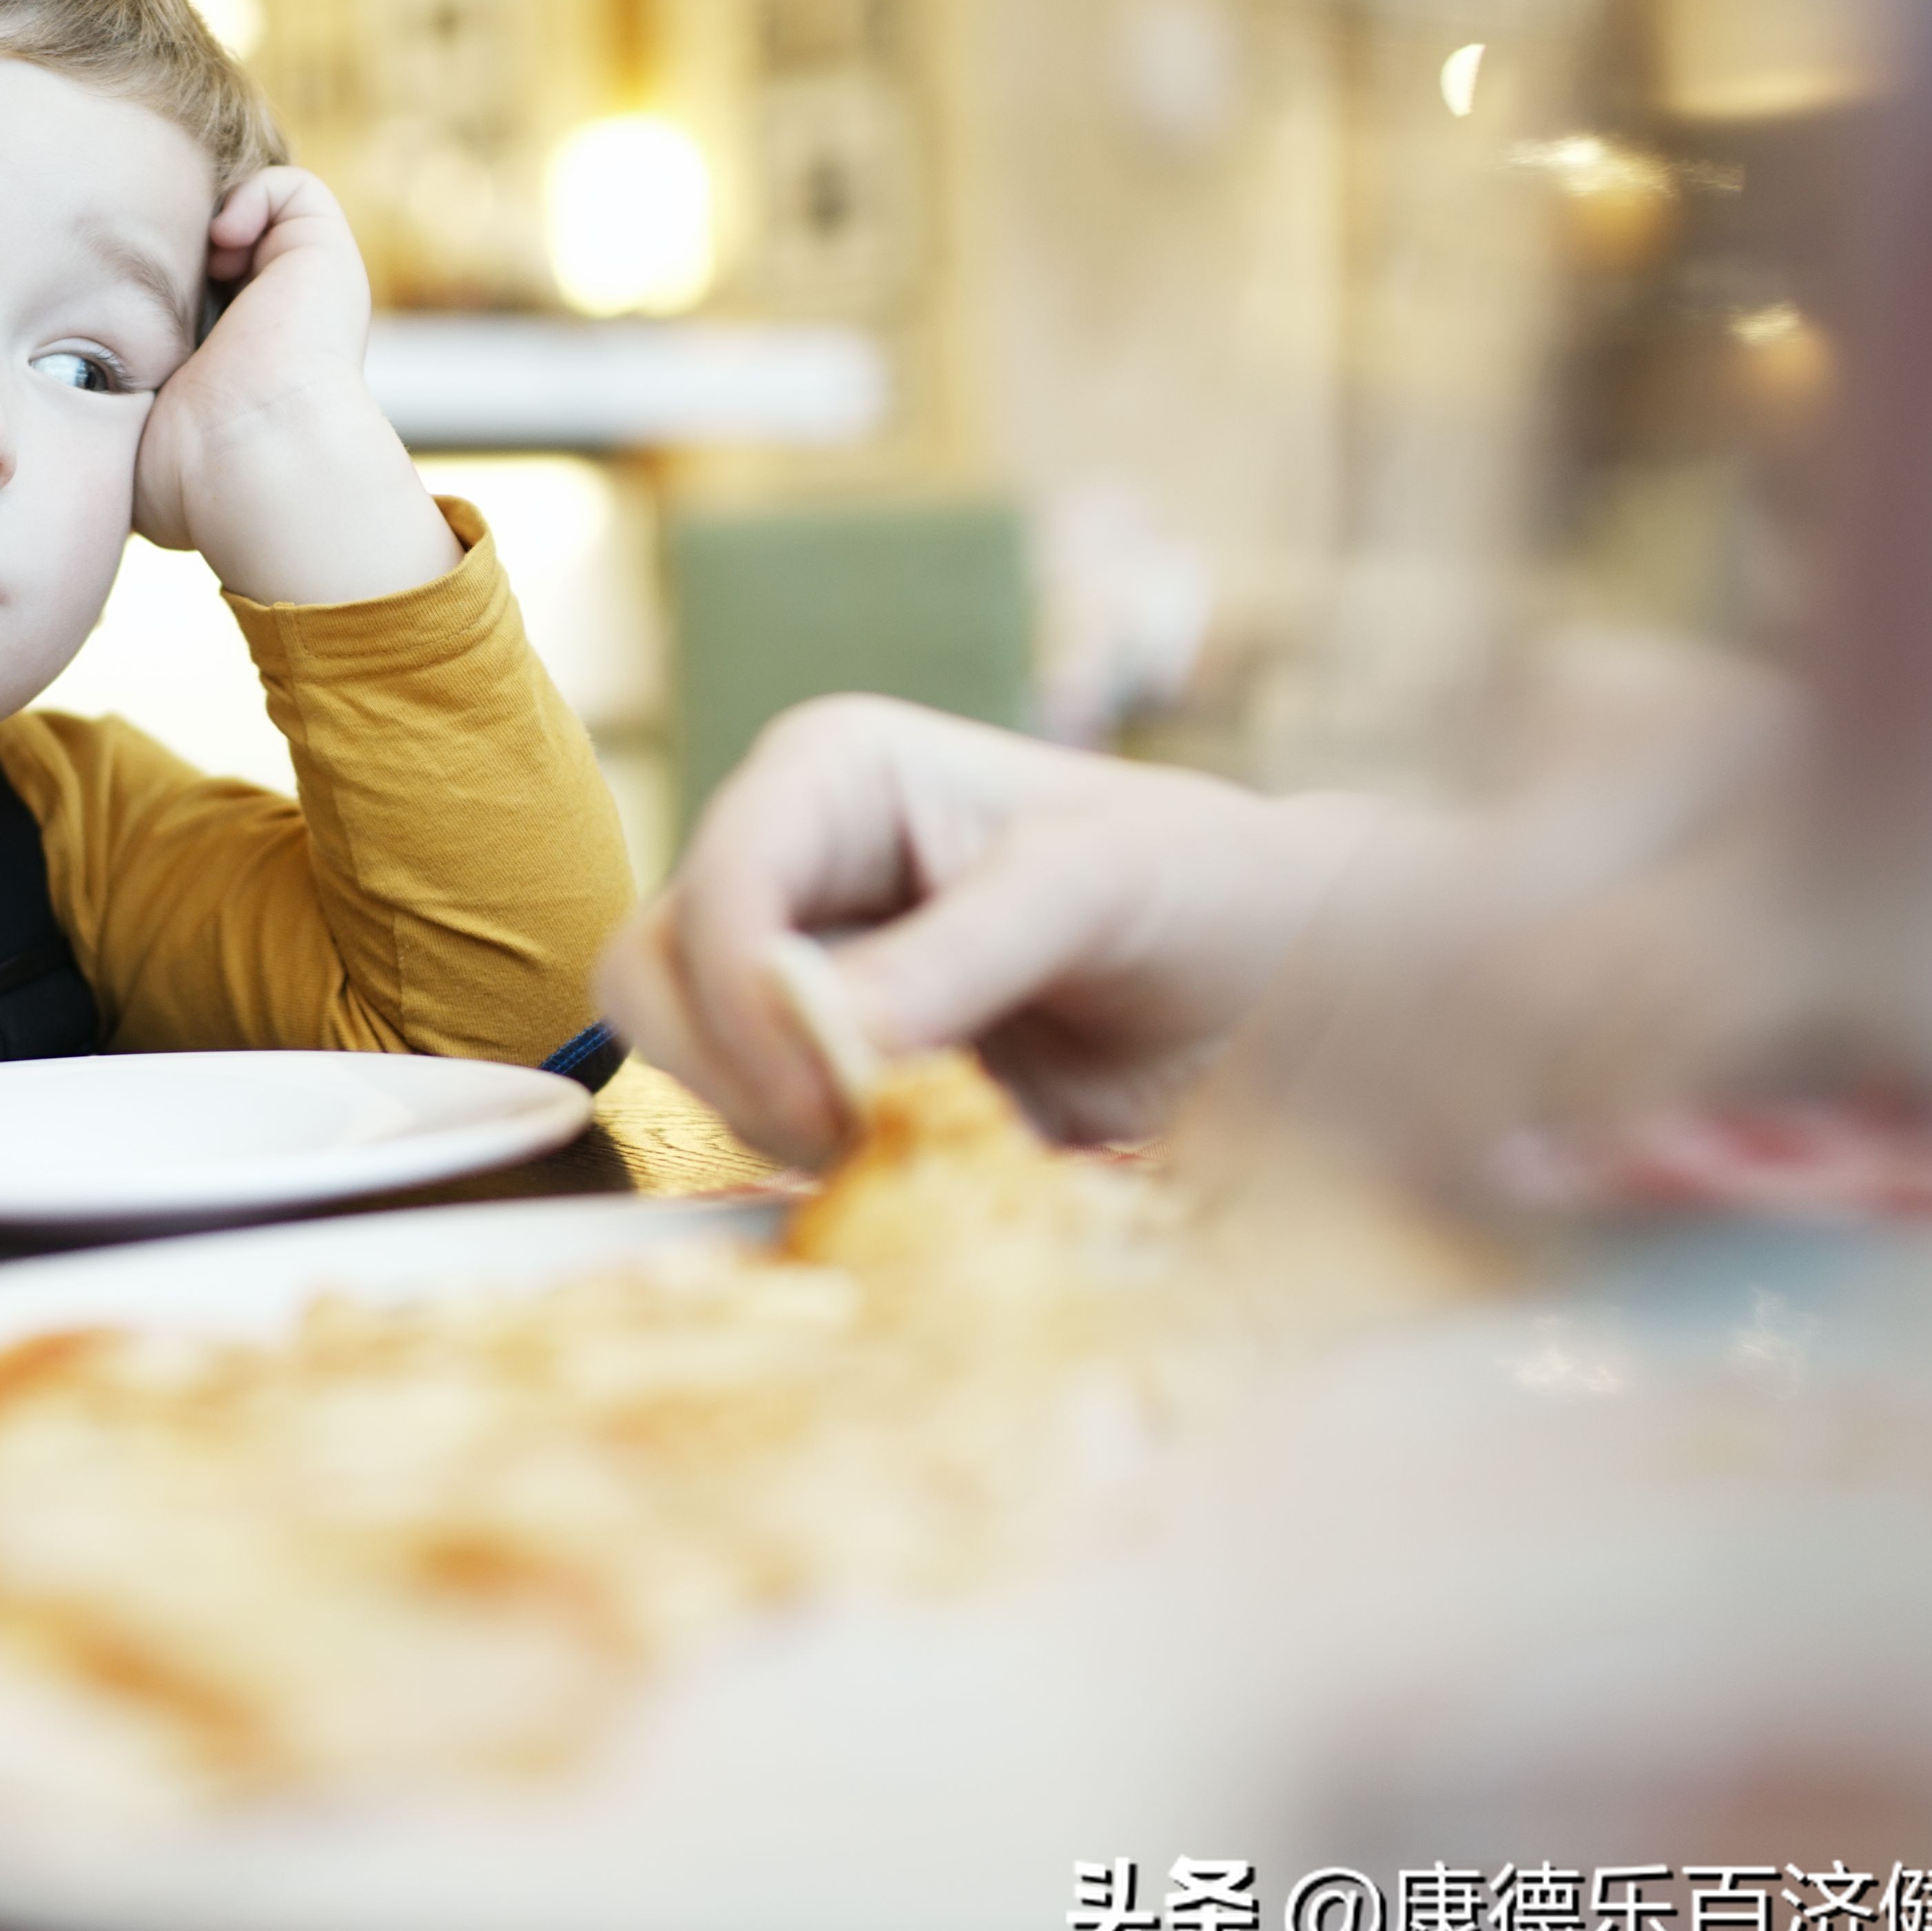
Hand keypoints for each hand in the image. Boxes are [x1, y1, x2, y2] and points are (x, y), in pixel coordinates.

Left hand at [132, 168, 458, 606]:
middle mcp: (275, 321)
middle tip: (139, 256)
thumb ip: (108, 425)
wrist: (259, 462)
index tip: (114, 291)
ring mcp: (304, 287)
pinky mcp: (325, 255)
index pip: (192, 300)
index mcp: (237, 364)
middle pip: (221, 251)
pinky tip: (222, 242)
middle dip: (176, 238)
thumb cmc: (195, 480)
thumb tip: (69, 432)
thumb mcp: (130, 453)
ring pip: (260, 215)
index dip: (150, 284)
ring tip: (194, 255)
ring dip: (214, 217)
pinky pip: (292, 190)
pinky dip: (252, 197)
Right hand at [599, 696, 1374, 1163]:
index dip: (745, 999)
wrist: (1276, 987)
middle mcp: (789, 862)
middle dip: (740, 1066)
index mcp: (834, 775)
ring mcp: (793, 967)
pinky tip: (909, 1151)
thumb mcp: (1104, 890)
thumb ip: (965, 951)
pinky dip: (807, 1155)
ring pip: (683, 1056)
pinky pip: (743, 1118)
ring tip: (913, 1135)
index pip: (716, 889)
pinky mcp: (818, 1061)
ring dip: (774, 1119)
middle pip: (655, 974)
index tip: (839, 1093)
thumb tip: (828, 1037)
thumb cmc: (1207, 891)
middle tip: (866, 1128)